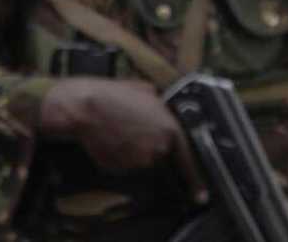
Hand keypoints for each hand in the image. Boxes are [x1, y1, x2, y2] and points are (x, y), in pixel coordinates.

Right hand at [39, 77, 207, 202]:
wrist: (86, 107)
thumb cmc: (115, 95)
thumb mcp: (147, 91)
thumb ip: (162, 106)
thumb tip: (165, 109)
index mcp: (170, 128)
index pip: (188, 158)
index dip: (195, 178)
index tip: (201, 195)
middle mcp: (158, 148)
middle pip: (161, 155)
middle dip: (150, 146)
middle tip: (132, 129)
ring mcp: (138, 160)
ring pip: (140, 160)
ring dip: (133, 150)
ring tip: (119, 129)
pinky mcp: (120, 168)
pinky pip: (123, 165)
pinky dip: (118, 155)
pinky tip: (110, 138)